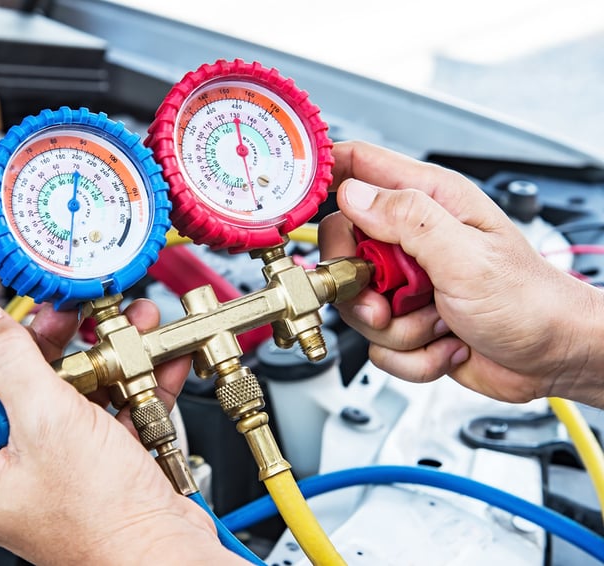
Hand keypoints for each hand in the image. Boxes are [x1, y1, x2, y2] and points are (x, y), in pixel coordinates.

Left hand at [0, 299, 244, 564]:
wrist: (169, 557)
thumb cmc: (104, 520)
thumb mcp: (47, 421)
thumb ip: (9, 361)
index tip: (9, 328)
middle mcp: (12, 472)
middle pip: (13, 385)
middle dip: (49, 345)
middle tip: (69, 320)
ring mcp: (59, 467)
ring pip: (68, 392)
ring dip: (100, 357)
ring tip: (121, 331)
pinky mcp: (102, 464)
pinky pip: (109, 409)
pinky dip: (131, 382)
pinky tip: (153, 361)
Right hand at [319, 141, 603, 406]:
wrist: (553, 358)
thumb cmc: (530, 301)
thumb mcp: (466, 255)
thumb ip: (407, 219)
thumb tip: (353, 195)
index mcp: (429, 203)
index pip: (358, 167)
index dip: (321, 175)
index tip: (297, 199)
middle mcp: (413, 239)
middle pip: (342, 246)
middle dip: (356, 283)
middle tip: (384, 298)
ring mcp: (407, 282)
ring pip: (357, 302)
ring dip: (395, 327)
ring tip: (436, 322)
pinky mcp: (407, 320)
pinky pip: (378, 343)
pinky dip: (411, 354)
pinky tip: (446, 342)